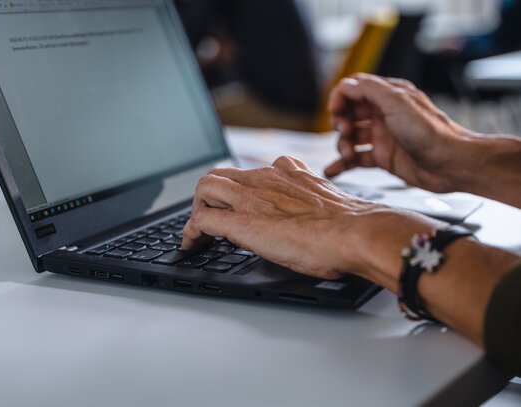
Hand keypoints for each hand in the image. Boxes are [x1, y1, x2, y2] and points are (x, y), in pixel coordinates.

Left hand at [181, 156, 437, 282]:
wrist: (354, 232)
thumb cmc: (348, 224)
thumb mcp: (322, 197)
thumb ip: (306, 193)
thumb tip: (305, 207)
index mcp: (284, 171)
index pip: (246, 172)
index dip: (232, 190)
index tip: (231, 206)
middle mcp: (264, 177)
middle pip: (219, 174)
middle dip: (208, 197)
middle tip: (211, 219)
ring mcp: (250, 197)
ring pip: (205, 188)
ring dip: (197, 209)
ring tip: (199, 234)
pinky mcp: (241, 221)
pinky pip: (202, 218)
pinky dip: (192, 231)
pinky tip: (193, 245)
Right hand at [325, 73, 468, 192]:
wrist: (450, 164)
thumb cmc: (430, 133)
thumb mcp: (397, 103)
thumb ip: (369, 90)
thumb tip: (346, 85)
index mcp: (388, 96)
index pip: (353, 89)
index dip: (339, 99)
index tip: (335, 112)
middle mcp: (383, 114)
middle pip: (348, 113)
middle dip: (339, 123)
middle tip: (346, 133)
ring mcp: (382, 137)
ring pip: (350, 137)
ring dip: (342, 145)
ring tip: (348, 155)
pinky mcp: (382, 157)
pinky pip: (356, 159)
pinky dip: (342, 164)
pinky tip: (332, 170)